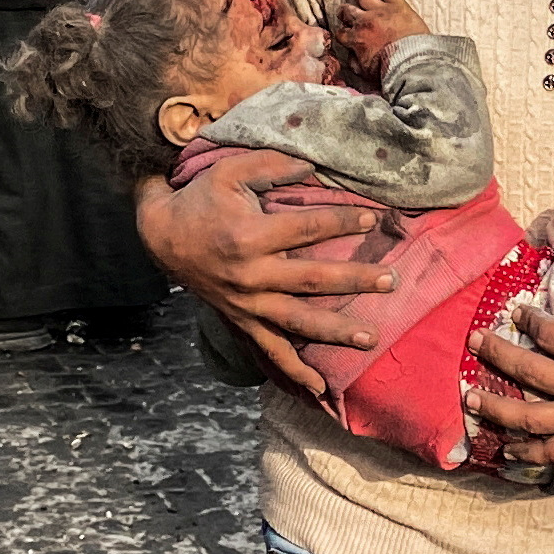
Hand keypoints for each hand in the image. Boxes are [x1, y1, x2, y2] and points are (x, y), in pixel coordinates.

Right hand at [136, 151, 393, 396]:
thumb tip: (314, 165)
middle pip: (313, 280)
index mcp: (251, 235)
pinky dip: (294, 371)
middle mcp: (251, 275)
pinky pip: (270, 351)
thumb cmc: (200, 199)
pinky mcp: (242, 321)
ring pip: (298, 322)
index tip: (375, 219)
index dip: (343, 222)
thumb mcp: (229, 171)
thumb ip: (271, 164)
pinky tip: (320, 388)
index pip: (308, 229)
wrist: (162, 236)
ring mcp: (248, 304)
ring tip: (371, 337)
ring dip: (336, 331)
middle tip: (391, 280)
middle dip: (355, 280)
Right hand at [333, 0, 427, 73]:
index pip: (341, 33)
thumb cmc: (389, 69)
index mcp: (356, 39)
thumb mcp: (366, 72)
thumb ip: (356, 63)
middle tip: (343, 9)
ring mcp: (380, 11)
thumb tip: (351, 58)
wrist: (410, 61)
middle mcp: (364, 22)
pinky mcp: (397, 4)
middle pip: (348, 11)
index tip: (342, 32)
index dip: (341, 33)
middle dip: (344, 10)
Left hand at [464, 254, 553, 462]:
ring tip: (471, 398)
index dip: (527, 319)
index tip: (515, 311)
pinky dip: (528, 453)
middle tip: (473, 342)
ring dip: (498, 409)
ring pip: (533, 419)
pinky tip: (505, 448)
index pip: (548, 334)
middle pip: (529, 374)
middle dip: (497, 356)